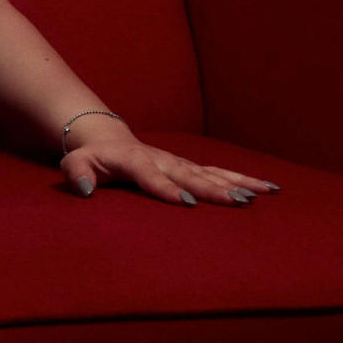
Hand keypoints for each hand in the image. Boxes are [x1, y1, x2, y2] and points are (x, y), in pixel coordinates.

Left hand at [60, 135, 281, 206]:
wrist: (107, 140)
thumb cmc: (90, 158)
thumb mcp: (75, 164)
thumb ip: (77, 175)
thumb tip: (85, 190)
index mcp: (134, 160)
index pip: (151, 175)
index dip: (166, 188)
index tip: (185, 202)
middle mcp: (162, 159)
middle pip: (189, 175)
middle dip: (213, 189)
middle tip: (237, 202)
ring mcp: (179, 163)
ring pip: (211, 173)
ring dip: (237, 184)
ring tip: (262, 195)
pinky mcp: (190, 167)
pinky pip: (220, 173)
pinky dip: (244, 179)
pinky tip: (268, 189)